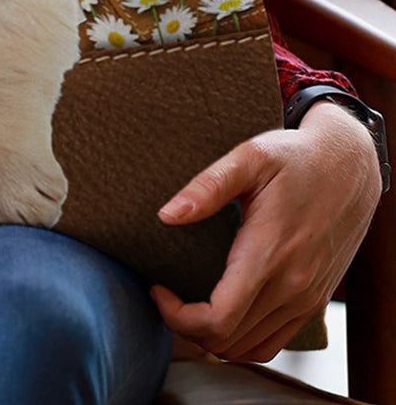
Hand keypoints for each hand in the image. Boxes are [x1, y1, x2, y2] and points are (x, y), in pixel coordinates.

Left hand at [149, 100, 382, 362]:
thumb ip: (207, 187)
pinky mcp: (314, 300)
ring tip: (186, 303)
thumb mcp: (249, 157)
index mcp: (269, 254)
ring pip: (250, 348)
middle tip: (165, 293)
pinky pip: (273, 341)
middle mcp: (292, 286)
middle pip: (228, 341)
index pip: (218, 319)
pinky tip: (221, 311)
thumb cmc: (295, 158)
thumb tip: (167, 215)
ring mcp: (306, 298)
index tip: (157, 287)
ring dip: (212, 337)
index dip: (177, 316)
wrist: (349, 167)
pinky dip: (241, 339)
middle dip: (185, 326)